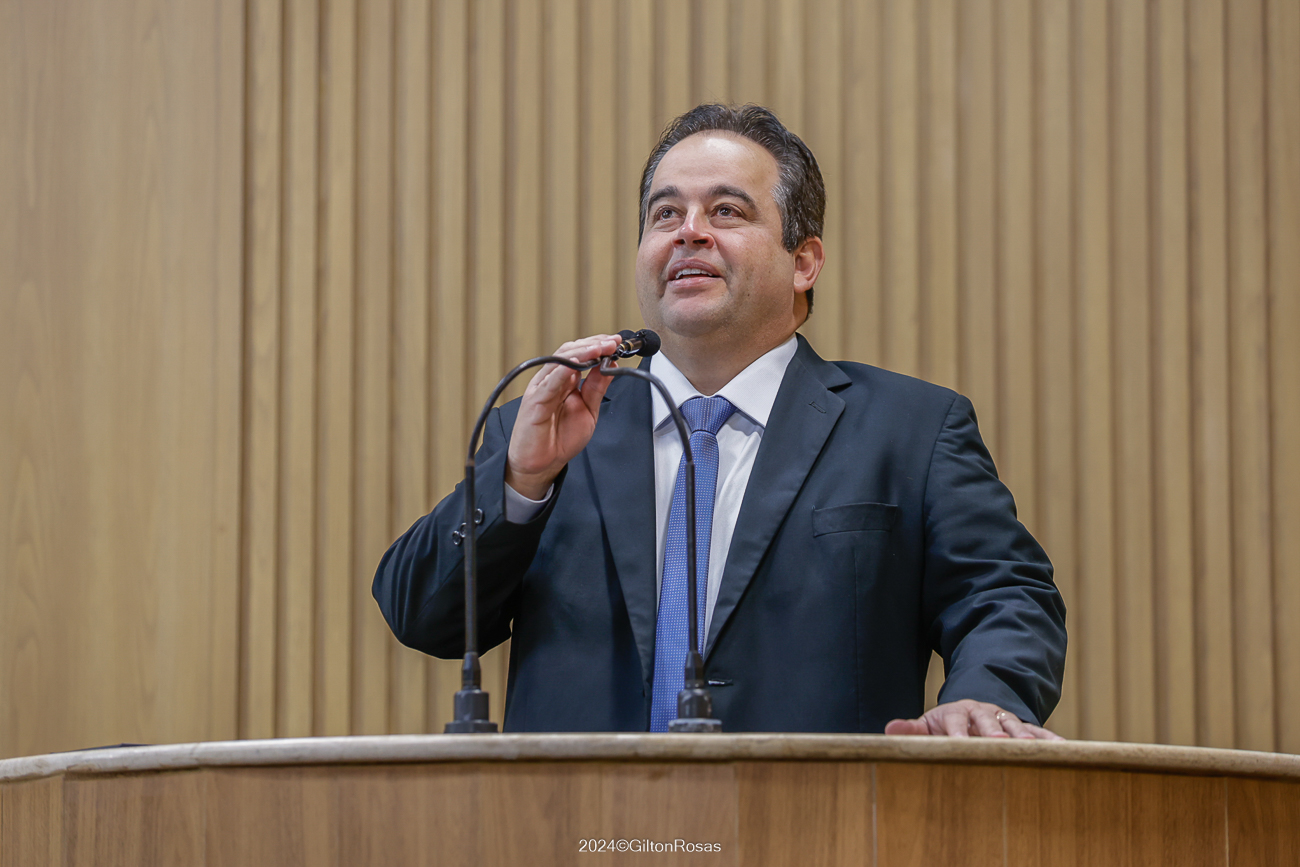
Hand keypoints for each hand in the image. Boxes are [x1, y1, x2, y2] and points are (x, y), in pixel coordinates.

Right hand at [505, 334, 621, 498]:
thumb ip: (596, 389)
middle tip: (612, 342)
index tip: (616, 342)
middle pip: (570, 352)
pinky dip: (562, 371)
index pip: (580, 354)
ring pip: (559, 361)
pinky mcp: (534, 402)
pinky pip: (549, 383)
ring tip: (599, 348)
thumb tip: (609, 365)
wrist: (542, 464)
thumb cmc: (560, 439)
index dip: (598, 345)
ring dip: (581, 353)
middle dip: (593, 345)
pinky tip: (576, 365)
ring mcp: (541, 389)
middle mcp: (552, 380)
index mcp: (564, 380)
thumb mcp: (588, 411)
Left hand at [885, 699, 1063, 739]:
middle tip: (999, 744)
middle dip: (993, 733)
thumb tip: (888, 731)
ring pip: (1015, 726)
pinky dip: (1051, 741)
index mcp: (957, 712)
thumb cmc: (946, 725)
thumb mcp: (929, 726)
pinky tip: (1064, 750)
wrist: (972, 711)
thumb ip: (912, 730)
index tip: (959, 745)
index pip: (956, 723)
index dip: (957, 734)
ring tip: (1029, 749)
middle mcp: (983, 712)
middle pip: (988, 721)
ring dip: (1022, 737)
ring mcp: (1005, 718)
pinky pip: (1040, 732)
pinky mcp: (1023, 726)